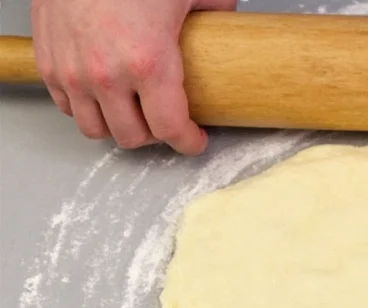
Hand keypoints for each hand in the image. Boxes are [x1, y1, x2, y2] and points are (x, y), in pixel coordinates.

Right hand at [32, 0, 236, 154]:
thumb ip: (214, 10)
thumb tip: (227, 23)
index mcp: (148, 62)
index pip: (170, 129)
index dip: (189, 142)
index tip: (196, 139)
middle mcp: (106, 73)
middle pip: (133, 137)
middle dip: (156, 135)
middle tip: (166, 121)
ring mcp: (72, 69)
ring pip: (95, 129)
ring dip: (118, 125)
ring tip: (135, 111)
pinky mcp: (48, 60)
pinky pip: (66, 105)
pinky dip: (86, 106)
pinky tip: (104, 94)